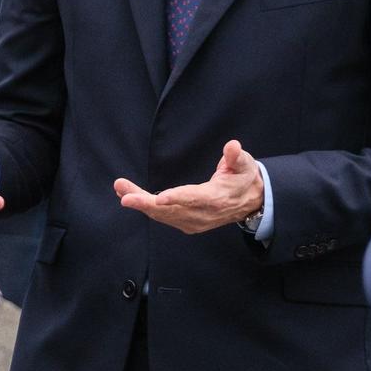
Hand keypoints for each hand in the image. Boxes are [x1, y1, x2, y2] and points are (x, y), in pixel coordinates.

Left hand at [114, 140, 263, 234]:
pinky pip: (164, 218)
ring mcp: (194, 222)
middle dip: (145, 202)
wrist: (249, 203)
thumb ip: (236, 156)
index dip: (176, 198)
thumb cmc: (243, 178)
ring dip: (141, 203)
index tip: (159, 198)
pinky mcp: (188, 224)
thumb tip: (232, 146)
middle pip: (170, 210)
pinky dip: (147, 208)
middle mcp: (202, 214)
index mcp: (216, 198)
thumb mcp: (245, 164)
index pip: (194, 199)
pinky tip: (131, 197)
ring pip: (163, 215)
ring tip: (121, 189)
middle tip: (124, 194)